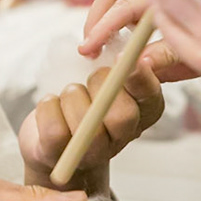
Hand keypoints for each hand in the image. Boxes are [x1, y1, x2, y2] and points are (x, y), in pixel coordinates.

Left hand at [17, 58, 164, 192]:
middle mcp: (123, 136)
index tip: (122, 55)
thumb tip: (126, 44)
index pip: (151, 97)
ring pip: (85, 123)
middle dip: (101, 85)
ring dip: (71, 96)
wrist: (54, 140)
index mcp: (142, 112)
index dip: (139, 76)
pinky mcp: (61, 157)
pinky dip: (48, 107)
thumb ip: (119, 63)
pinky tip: (52, 104)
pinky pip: (55, 131)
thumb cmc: (85, 99)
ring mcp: (93, 152)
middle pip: (122, 116)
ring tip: (69, 93)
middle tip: (91, 76)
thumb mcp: (108, 77)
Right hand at [79, 0, 200, 83]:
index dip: (102, 27)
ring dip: (101, 16)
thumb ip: (161, 59)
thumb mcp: (188, 58)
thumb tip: (134, 61)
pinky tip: (111, 38)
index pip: (125, 6)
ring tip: (97, 45)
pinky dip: (111, 14)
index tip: (89, 48)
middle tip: (88, 49)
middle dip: (95, 20)